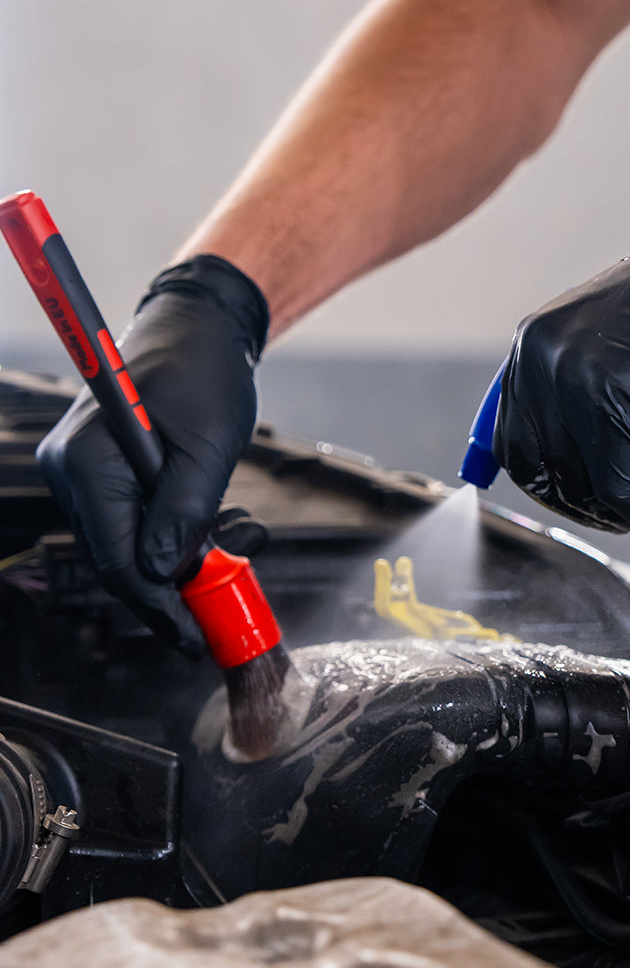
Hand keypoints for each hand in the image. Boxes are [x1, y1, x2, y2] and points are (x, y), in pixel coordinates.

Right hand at [37, 256, 268, 654]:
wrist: (198, 329)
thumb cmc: (205, 372)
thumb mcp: (209, 446)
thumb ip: (186, 511)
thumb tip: (163, 572)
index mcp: (87, 462)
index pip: (116, 561)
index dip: (158, 607)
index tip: (194, 637)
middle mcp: (69, 470)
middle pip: (116, 559)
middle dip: (167, 590)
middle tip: (217, 612)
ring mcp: (80, 471)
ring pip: (124, 546)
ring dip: (170, 564)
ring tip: (222, 562)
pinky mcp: (100, 471)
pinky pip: (128, 523)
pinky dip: (165, 539)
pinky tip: (201, 538)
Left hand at [493, 188, 629, 541]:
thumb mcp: (620, 327)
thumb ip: (588, 363)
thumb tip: (578, 432)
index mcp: (535, 341)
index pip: (514, 434)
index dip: (545, 480)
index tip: (581, 499)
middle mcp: (542, 356)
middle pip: (536, 464)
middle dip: (574, 505)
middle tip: (619, 516)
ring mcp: (575, 377)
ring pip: (577, 481)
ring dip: (611, 517)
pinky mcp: (616, 400)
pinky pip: (618, 484)